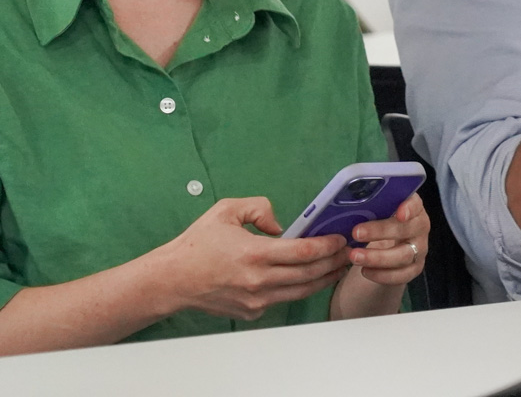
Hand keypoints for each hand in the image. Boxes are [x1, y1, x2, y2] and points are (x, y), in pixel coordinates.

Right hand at [156, 197, 349, 321]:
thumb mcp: (226, 210)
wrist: (173, 280)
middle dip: (333, 262)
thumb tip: (281, 224)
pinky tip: (307, 278)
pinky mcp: (253, 312)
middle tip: (347, 252)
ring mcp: (257, 300)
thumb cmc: (197, 245)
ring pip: (301, 291)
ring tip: (338, 267)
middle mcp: (259, 281)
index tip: (339, 239)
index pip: (304, 252)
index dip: (327, 246)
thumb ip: (259, 208)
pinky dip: (299, 289)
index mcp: (255, 254)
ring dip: (324, 279)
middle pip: (310, 274)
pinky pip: (283, 299)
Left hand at [346, 192, 429, 286]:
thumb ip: (371, 204)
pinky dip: (382, 275)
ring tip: (354, 256)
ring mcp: (420, 249)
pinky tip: (365, 271)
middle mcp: (420, 227)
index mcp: (412, 207)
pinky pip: (401, 275)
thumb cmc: (380, 220)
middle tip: (356, 233)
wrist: (390, 245)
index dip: (409, 208)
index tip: (399, 213)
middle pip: (406, 230)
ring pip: (403, 256)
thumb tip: (347, 201)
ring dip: (377, 257)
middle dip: (380, 232)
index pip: (415, 204)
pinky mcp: (415, 269)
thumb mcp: (378, 209)